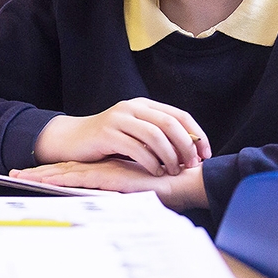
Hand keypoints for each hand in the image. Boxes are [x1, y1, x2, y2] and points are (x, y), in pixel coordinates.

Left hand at [10, 160, 207, 210]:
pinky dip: (60, 180)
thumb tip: (107, 206)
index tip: (28, 175)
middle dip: (36, 173)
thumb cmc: (164, 190)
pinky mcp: (110, 177)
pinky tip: (44, 181)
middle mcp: (101, 169)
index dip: (49, 173)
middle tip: (12, 174)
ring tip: (18, 176)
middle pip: (61, 170)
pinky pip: (80, 179)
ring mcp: (104, 171)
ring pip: (65, 173)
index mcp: (105, 171)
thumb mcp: (135, 195)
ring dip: (41, 175)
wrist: (183, 183)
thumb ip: (119, 196)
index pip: (71, 172)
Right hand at [34, 98, 211, 175]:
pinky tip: (155, 172)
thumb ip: (157, 135)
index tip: (206, 155)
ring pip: (155, 135)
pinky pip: (136, 148)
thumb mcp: (134, 132)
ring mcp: (118, 119)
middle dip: (186, 146)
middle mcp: (132, 107)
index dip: (197, 135)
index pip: (180, 116)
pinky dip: (150, 162)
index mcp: (143, 105)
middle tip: (191, 165)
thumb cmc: (108, 140)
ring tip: (172, 171)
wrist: (71, 139)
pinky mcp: (106, 134)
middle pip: (170, 124)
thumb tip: (192, 150)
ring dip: (169, 156)